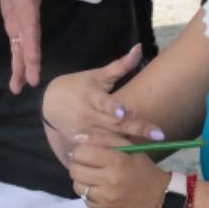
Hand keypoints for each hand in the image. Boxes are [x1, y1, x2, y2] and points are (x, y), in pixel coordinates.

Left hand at [0, 0, 49, 93]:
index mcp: (27, 5)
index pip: (31, 29)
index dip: (32, 48)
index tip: (34, 66)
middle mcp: (26, 17)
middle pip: (29, 44)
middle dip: (29, 64)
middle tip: (30, 84)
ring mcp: (20, 21)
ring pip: (22, 48)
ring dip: (21, 67)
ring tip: (17, 88)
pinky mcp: (14, 21)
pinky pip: (16, 44)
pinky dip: (16, 59)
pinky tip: (16, 74)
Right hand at [41, 46, 164, 147]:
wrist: (49, 103)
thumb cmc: (79, 85)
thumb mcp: (97, 75)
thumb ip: (120, 66)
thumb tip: (139, 48)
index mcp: (92, 96)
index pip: (105, 102)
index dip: (113, 107)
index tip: (124, 111)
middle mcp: (88, 116)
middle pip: (114, 124)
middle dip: (136, 129)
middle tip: (158, 135)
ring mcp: (84, 132)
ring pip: (108, 141)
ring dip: (126, 145)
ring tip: (146, 149)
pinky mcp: (80, 144)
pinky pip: (99, 152)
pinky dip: (112, 155)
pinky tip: (128, 159)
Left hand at [69, 132, 169, 207]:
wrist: (161, 201)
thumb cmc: (145, 171)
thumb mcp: (131, 149)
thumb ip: (105, 139)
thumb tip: (78, 137)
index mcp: (117, 161)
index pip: (81, 152)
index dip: (81, 150)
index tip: (88, 151)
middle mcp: (108, 181)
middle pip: (75, 169)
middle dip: (79, 164)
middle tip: (89, 164)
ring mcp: (105, 199)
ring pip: (77, 186)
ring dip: (83, 180)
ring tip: (95, 177)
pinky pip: (84, 200)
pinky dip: (89, 193)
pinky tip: (100, 190)